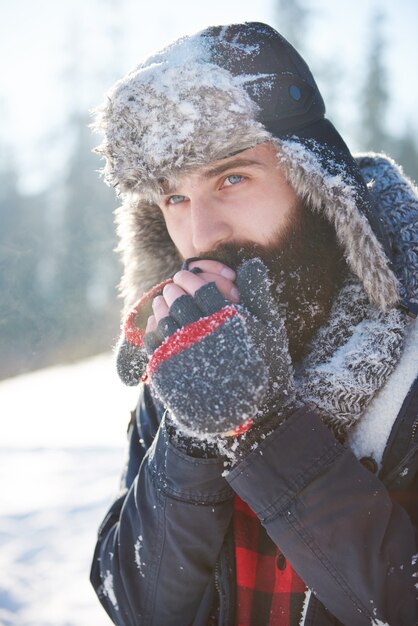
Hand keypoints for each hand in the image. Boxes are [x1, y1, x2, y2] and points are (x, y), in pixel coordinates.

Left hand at [140, 258, 294, 437]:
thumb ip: (258, 293)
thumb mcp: (269, 328)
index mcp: (227, 323)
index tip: (186, 275)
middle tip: (173, 285)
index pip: (201, 289)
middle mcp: (202, 337)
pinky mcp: (167, 373)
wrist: (247, 414)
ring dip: (162, 305)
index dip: (191, 278)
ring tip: (165, 301)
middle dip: (175, 289)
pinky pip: (152, 342)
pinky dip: (152, 328)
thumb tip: (251, 262)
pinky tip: (158, 323)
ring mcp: (182, 355)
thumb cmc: (262, 366)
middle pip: (179, 302)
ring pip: (163, 320)